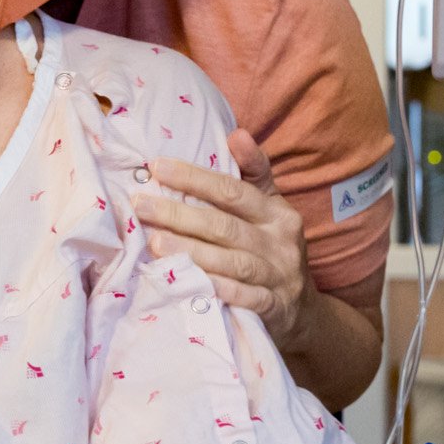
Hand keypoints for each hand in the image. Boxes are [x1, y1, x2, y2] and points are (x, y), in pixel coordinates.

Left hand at [135, 130, 311, 347]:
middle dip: (179, 214)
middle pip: (224, 225)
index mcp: (277, 213)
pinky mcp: (273, 308)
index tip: (157, 168)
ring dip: (191, 251)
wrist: (304, 311)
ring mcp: (278, 276)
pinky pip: (242, 298)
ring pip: (231, 261)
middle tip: (140, 206)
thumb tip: (235, 133)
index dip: (195, 178)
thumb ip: (254, 173)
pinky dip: (216, 289)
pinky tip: (187, 283)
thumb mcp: (272, 208)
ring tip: (154, 242)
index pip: (233, 190)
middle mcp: (279, 242)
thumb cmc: (273, 249)